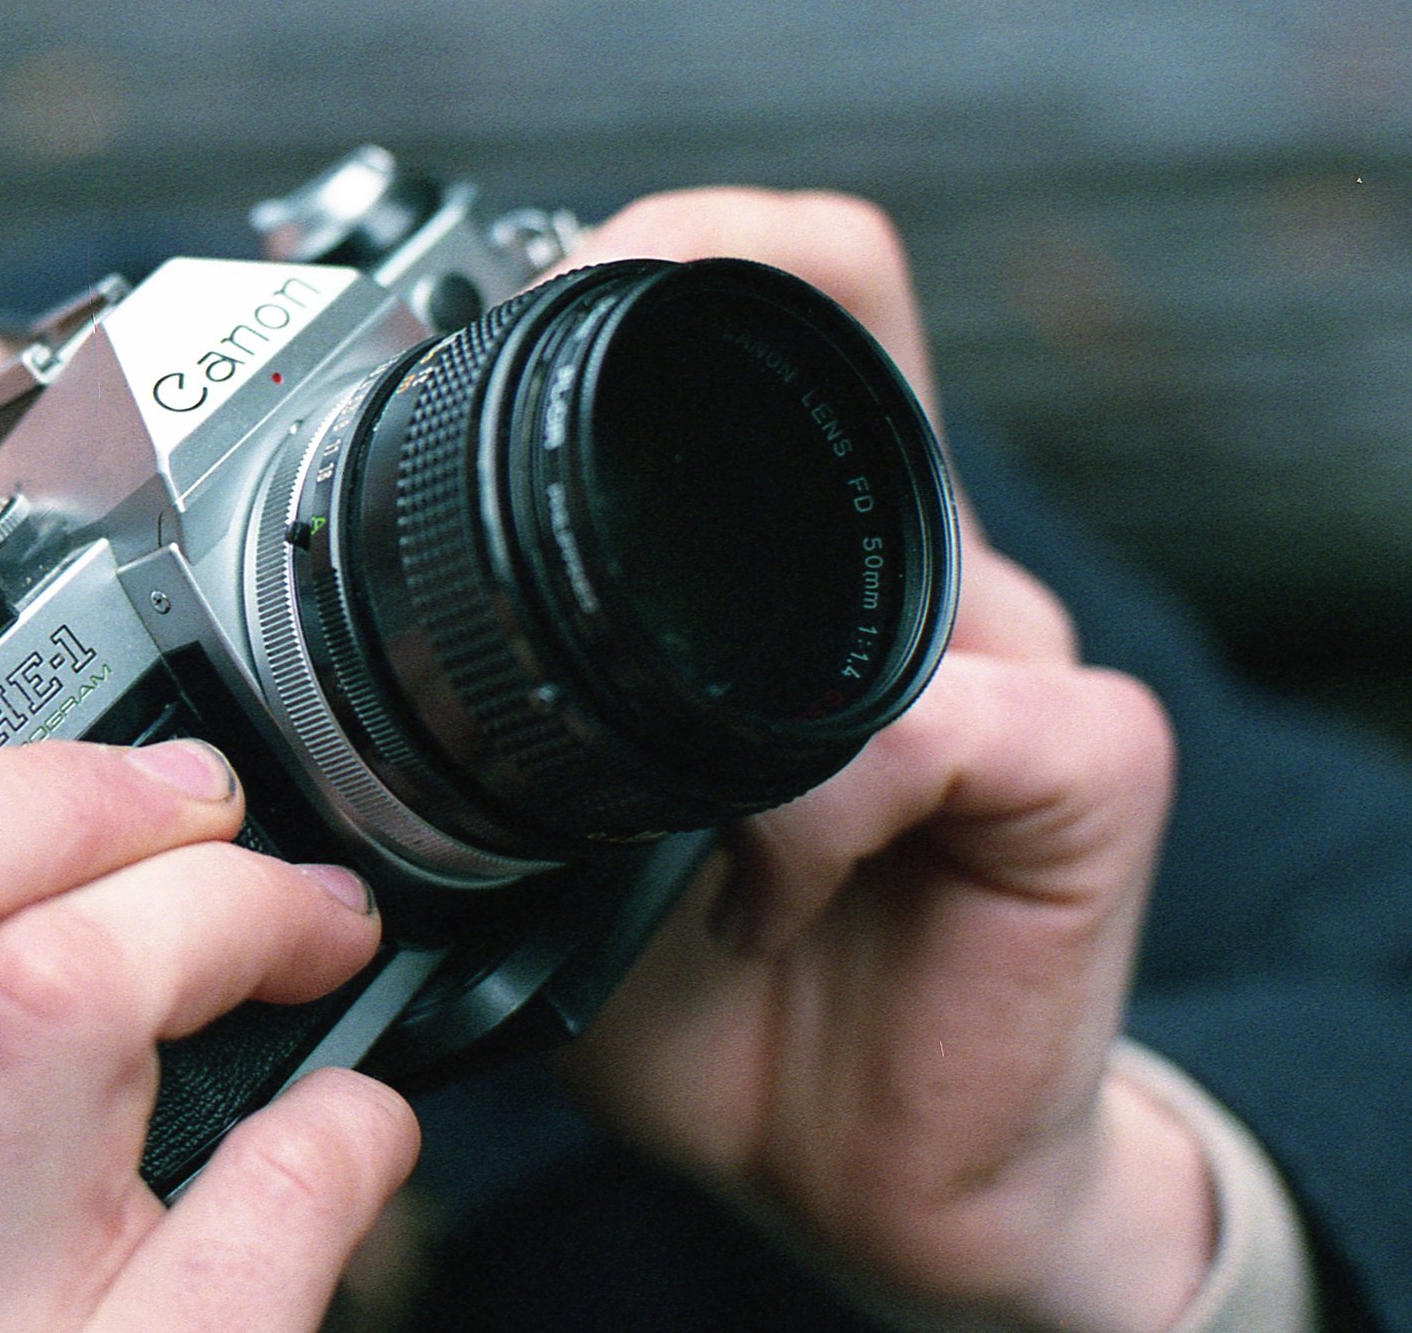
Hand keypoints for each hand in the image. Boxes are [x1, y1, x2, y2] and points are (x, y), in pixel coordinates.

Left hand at [552, 192, 1207, 1331]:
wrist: (850, 1168)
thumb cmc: (698, 978)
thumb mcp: (554, 819)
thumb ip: (491, 703)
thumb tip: (320, 617)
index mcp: (789, 550)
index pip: (790, 286)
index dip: (681, 243)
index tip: (520, 298)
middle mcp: (910, 567)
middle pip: (854, 321)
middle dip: (701, 369)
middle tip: (575, 489)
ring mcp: (1017, 651)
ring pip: (885, 536)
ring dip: (737, 679)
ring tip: (687, 820)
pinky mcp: (1092, 760)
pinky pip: (936, 730)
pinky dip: (816, 817)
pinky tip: (763, 900)